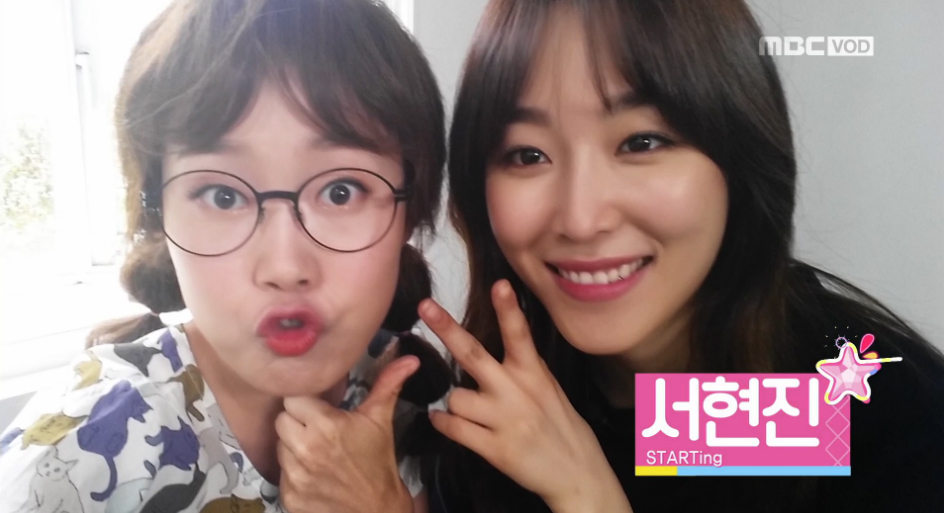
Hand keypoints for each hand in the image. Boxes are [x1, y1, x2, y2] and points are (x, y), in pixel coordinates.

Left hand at [276, 355, 418, 512]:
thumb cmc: (379, 466)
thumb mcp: (382, 422)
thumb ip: (388, 384)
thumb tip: (408, 359)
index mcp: (326, 426)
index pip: (293, 397)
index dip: (305, 401)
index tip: (318, 406)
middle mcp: (306, 450)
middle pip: (281, 419)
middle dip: (297, 421)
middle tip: (317, 428)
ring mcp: (295, 475)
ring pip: (280, 445)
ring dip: (294, 445)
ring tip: (317, 450)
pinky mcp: (289, 496)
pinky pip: (281, 472)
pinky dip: (294, 471)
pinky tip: (314, 472)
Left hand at [419, 280, 631, 512]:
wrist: (577, 473)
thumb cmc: (560, 425)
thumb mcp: (548, 387)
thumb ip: (524, 365)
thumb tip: (501, 340)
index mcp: (533, 373)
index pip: (519, 334)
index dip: (508, 309)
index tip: (499, 284)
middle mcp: (516, 391)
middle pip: (473, 354)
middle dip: (447, 328)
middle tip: (425, 306)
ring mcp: (504, 420)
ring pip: (456, 397)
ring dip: (455, 402)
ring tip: (470, 410)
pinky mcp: (494, 449)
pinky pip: (452, 427)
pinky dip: (442, 423)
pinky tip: (444, 421)